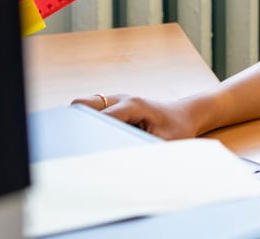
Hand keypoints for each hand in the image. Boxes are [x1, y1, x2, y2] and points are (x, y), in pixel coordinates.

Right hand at [70, 93, 202, 139]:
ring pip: (83, 106)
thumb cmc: (177, 128)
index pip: (100, 117)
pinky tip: (92, 139)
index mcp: (132, 106)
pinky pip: (91, 111)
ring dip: (80, 122)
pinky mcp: (113, 106)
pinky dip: (87, 122)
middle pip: (82, 104)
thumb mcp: (165, 142)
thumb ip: (144, 148)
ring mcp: (115, 100)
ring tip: (82, 143)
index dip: (88, 133)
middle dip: (75, 123)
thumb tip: (122, 160)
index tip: (78, 150)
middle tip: (74, 145)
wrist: (185, 115)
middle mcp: (120, 99)